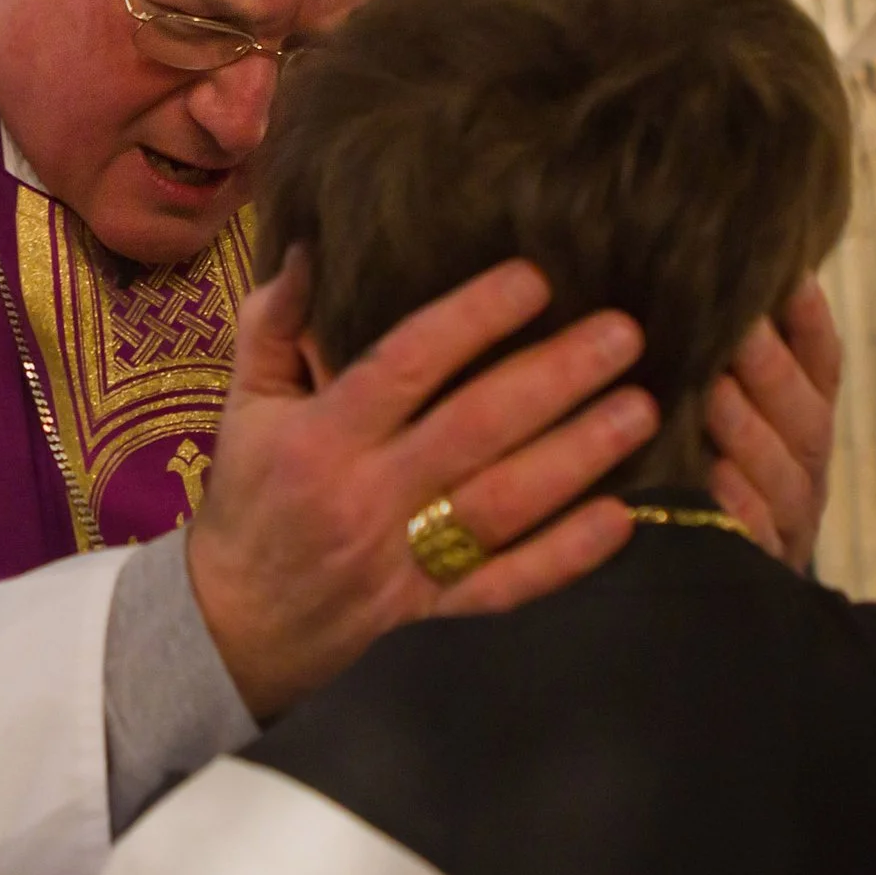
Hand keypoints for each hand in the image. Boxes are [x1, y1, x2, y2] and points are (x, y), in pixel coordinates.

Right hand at [186, 249, 658, 720]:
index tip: (534, 280)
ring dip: (578, 456)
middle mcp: (368, 496)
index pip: (404, 365)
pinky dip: (567, 557)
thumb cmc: (249, 497)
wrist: (236, 626)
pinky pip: (507, 586)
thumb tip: (315, 248)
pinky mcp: (433, 613)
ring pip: (503, 506)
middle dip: (554, 378)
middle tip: (623, 335)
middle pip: (474, 430)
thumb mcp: (244, 405)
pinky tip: (623, 518)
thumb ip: (274, 325)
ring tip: (639, 409)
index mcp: (321, 437)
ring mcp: (404, 560)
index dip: (471, 319)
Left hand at [705, 275, 841, 569]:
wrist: (722, 587)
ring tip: (714, 396)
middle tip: (739, 331)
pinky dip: (737, 509)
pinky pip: (754, 537)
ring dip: (750, 433)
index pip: (822, 365)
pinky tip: (712, 482)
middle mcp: (805, 466)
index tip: (791, 278)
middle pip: (804, 417)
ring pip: (782, 475)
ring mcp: (789, 519)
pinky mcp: (761, 564)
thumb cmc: (708, 466)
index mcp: (804, 419)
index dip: (810, 324)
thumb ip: (723, 354)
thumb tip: (703, 277)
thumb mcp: (722, 403)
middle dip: (773, 372)